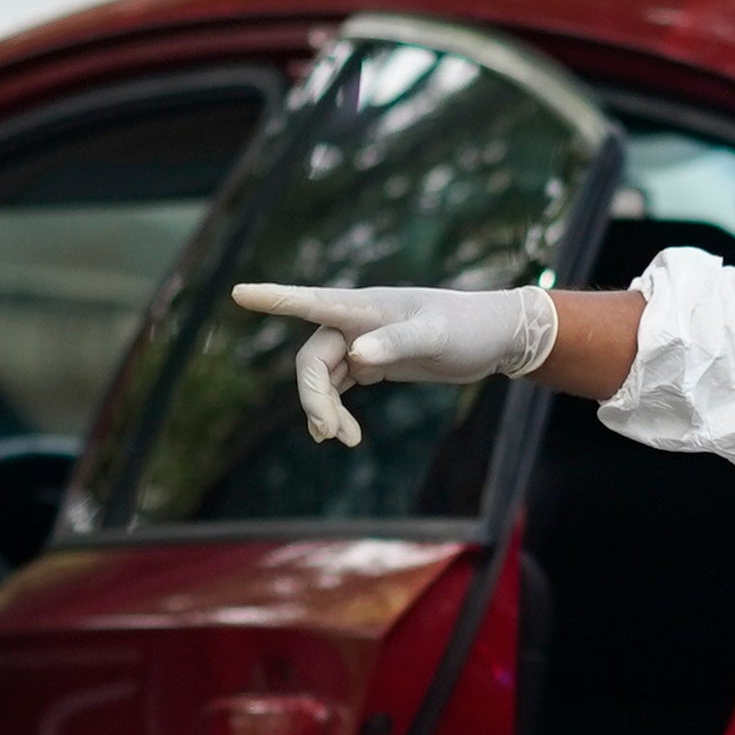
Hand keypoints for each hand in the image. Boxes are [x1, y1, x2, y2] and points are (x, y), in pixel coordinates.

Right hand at [229, 280, 561, 447]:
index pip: (310, 301)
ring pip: (322, 377)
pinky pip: (338, 385)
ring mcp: (362, 341)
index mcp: (365, 307)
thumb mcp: (436, 336)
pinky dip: (336, 409)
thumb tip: (357, 356)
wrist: (495, 337)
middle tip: (330, 436)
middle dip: (314, 398)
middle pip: (311, 360)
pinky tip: (344, 435)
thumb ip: (397, 343)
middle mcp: (356, 321)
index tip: (239, 293)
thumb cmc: (468, 327)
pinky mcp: (373, 360)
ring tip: (344, 441)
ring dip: (325, 409)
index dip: (274, 299)